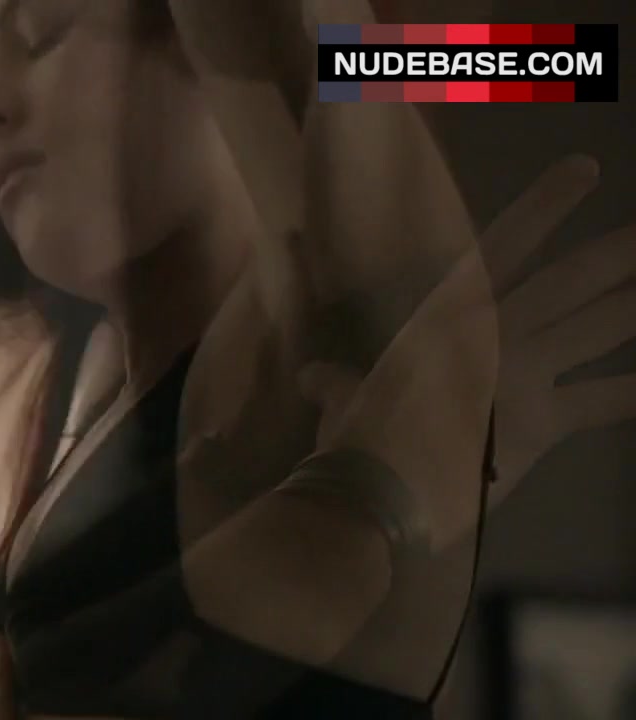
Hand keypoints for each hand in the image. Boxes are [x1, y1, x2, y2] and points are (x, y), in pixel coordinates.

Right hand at [299, 155, 635, 529]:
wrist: (380, 489)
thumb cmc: (356, 435)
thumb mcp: (342, 399)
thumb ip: (338, 382)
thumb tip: (312, 378)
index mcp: (446, 315)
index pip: (504, 246)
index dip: (546, 206)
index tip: (586, 170)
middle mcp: (496, 333)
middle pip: (572, 281)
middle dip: (621, 252)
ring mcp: (526, 374)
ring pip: (598, 327)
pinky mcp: (545, 422)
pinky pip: (602, 401)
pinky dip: (634, 390)